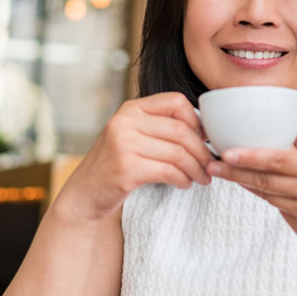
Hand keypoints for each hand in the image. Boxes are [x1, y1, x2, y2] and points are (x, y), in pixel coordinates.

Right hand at [55, 92, 213, 222]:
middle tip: (210, 165)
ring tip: (201, 178)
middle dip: (202, 150)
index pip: (176, 102)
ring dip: (196, 169)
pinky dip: (183, 179)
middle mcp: (126, 121)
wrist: (85, 194)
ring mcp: (124, 144)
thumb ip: (161, 126)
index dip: (197, 121)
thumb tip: (205, 128)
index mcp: (132, 108)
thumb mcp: (135, 135)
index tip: (205, 139)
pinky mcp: (126, 169)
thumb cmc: (118, 164)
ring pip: (178, 153)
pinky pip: (169, 171)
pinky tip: (185, 184)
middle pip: (181, 130)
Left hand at [206, 125, 296, 270]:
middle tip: (212, 162)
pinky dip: (264, 196)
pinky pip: (278, 208)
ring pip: (267, 193)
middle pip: (266, 178)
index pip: (280, 160)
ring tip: (221, 172)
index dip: (251, 156)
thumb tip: (295, 129)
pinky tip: (249, 187)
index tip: (228, 151)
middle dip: (235, 170)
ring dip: (243, 183)